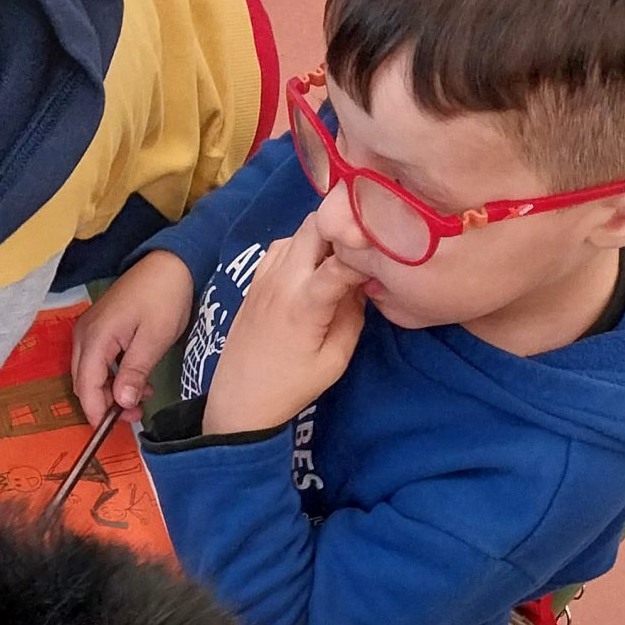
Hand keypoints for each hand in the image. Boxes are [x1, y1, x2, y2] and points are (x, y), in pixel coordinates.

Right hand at [72, 251, 194, 422]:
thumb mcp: (154, 339)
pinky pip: (97, 360)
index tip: (112, 430)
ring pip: (90, 373)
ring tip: (141, 399)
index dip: (96, 412)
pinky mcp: (99, 327)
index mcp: (95, 337)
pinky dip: (113, 375)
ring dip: (110, 390)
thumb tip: (123, 404)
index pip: (86, 386)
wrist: (170, 262)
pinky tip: (137, 379)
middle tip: (134, 417)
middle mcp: (84, 334)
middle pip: (83, 381)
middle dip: (104, 404)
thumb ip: (135, 372)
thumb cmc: (165, 297)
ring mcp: (89, 329)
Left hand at [204, 223, 365, 433]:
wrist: (239, 400)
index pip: (343, 257)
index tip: (386, 256)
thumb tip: (364, 281)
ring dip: (324, 235)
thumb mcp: (335, 359)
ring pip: (299, 230)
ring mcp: (264, 276)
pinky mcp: (254, 280)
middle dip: (345, 227)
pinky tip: (312, 268)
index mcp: (304, 302)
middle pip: (317, 224)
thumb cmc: (290, 386)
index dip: (369, 250)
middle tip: (363, 248)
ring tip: (341, 259)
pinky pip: (281, 246)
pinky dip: (301, 246)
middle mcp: (282, 280)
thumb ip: (355, 314)